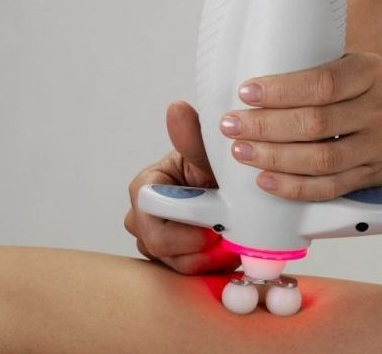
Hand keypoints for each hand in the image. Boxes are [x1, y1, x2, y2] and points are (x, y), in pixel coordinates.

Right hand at [125, 101, 239, 273]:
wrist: (237, 189)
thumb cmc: (219, 168)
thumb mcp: (212, 154)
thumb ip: (195, 138)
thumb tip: (177, 109)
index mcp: (147, 186)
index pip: (147, 214)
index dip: (180, 226)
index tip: (212, 225)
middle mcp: (143, 214)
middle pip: (154, 243)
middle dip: (193, 245)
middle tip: (225, 235)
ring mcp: (156, 239)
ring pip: (170, 262)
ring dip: (205, 257)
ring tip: (230, 241)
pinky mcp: (173, 257)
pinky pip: (184, 272)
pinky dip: (209, 265)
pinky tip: (226, 252)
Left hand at [219, 52, 381, 200]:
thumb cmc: (379, 92)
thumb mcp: (360, 65)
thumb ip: (320, 68)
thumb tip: (261, 73)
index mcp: (369, 74)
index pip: (323, 83)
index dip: (281, 90)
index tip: (247, 92)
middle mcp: (375, 111)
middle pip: (316, 124)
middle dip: (266, 126)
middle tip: (232, 125)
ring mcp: (374, 149)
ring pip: (321, 160)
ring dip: (274, 158)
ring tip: (241, 151)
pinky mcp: (368, 178)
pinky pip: (329, 189)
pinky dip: (295, 188)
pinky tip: (267, 180)